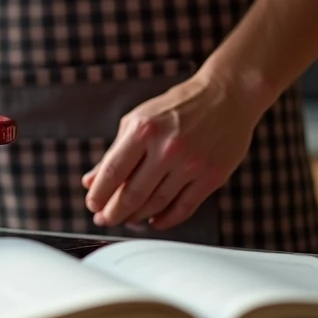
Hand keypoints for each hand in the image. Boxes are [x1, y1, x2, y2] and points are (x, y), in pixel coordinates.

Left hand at [80, 70, 266, 230]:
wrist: (226, 96)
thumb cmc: (179, 106)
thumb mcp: (138, 120)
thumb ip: (114, 152)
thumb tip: (91, 181)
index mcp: (144, 129)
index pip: (113, 172)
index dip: (99, 194)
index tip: (92, 205)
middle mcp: (167, 148)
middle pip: (133, 194)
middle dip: (114, 212)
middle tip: (105, 219)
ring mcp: (192, 164)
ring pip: (157, 204)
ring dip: (137, 217)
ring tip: (126, 219)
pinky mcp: (212, 176)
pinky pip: (184, 208)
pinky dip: (166, 220)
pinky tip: (154, 221)